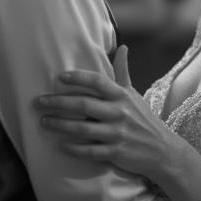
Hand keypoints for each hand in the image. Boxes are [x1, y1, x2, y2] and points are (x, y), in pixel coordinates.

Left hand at [34, 46, 179, 182]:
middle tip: (38, 102)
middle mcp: (119, 112)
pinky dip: (74, 148)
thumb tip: (123, 47)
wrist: (163, 150)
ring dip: (60, 125)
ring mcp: (117, 133)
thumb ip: (123, 72)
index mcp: (121, 96)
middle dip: (58, 102)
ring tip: (44, 122)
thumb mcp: (134, 94)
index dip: (78, 78)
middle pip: (83, 105)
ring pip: (83, 128)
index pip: (97, 82)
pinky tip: (61, 145)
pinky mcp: (116, 152)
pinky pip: (90, 150)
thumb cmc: (143, 119)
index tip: (59, 77)